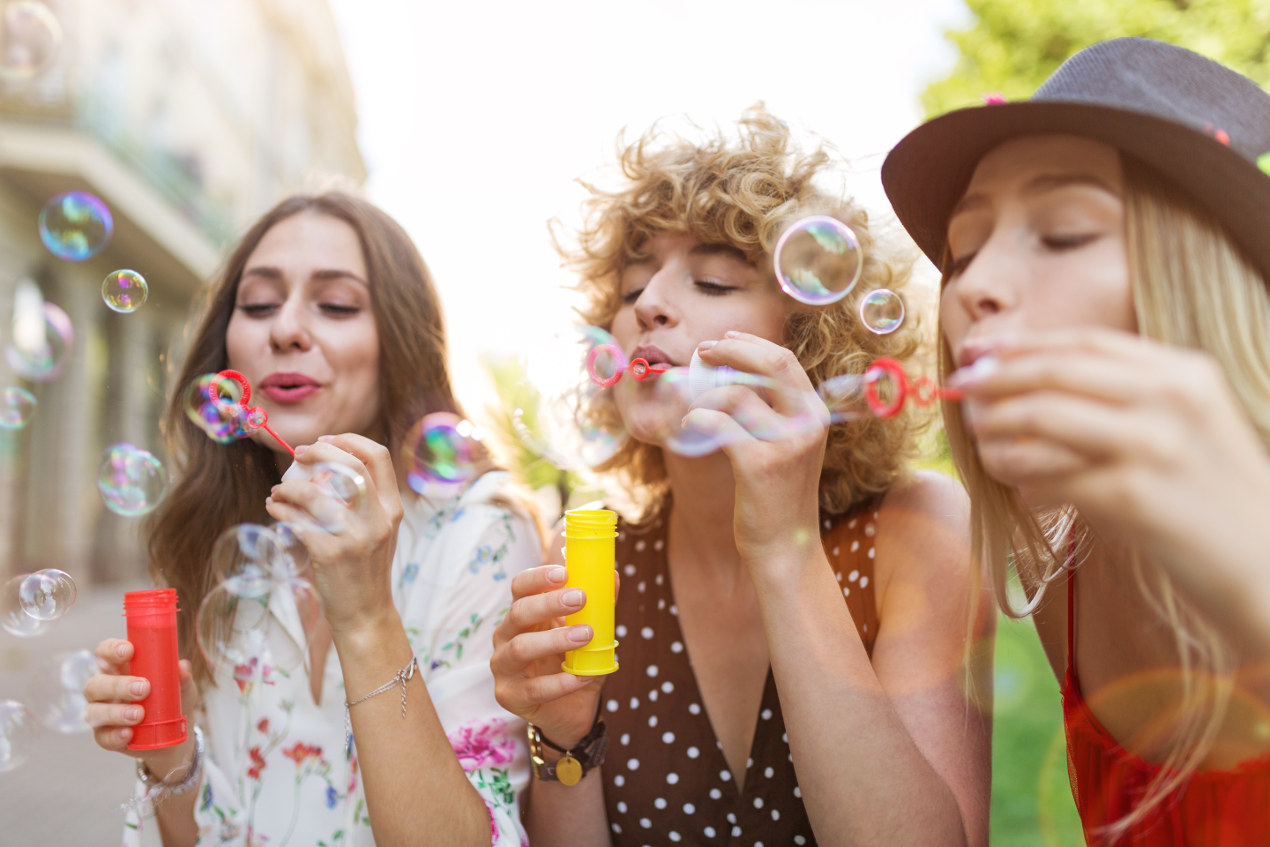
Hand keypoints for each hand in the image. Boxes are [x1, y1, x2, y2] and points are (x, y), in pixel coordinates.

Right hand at [84, 637, 198, 777]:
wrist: (173, 735)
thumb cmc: (172, 700)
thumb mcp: (181, 687)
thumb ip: (182, 677)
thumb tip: (182, 667)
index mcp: (119, 669)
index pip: (104, 653)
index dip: (111, 649)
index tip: (129, 651)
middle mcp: (104, 690)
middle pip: (95, 684)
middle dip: (117, 685)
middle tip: (144, 688)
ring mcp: (101, 714)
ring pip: (94, 711)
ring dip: (116, 712)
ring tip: (140, 714)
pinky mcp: (104, 737)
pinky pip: (102, 737)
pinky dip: (115, 735)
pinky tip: (129, 734)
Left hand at [265, 434, 403, 635]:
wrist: (366, 613)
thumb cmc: (365, 570)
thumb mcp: (378, 532)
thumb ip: (364, 503)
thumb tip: (326, 468)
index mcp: (392, 508)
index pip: (379, 456)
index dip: (349, 441)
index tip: (325, 441)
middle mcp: (379, 519)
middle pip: (351, 465)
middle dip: (319, 451)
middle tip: (297, 454)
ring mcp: (356, 537)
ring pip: (317, 493)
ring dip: (290, 486)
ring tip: (278, 491)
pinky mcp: (332, 554)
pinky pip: (298, 522)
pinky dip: (280, 511)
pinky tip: (274, 510)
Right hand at [490, 565, 605, 746]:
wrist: (572, 709)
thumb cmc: (576, 663)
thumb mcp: (591, 632)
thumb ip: (599, 607)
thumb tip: (614, 576)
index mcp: (523, 615)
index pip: (520, 587)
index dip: (538, 577)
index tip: (564, 573)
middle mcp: (506, 636)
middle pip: (518, 612)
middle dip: (548, 603)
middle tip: (580, 598)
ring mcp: (503, 666)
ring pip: (520, 647)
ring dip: (555, 639)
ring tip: (586, 635)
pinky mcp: (509, 696)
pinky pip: (534, 688)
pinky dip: (562, 682)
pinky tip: (583, 677)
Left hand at [689, 332, 828, 564]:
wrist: (785, 546)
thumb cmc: (777, 494)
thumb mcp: (786, 445)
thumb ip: (771, 409)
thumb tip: (732, 369)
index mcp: (814, 413)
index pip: (784, 359)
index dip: (749, 343)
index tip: (722, 340)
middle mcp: (808, 423)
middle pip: (770, 362)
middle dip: (729, 350)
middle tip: (702, 353)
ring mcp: (787, 444)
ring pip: (737, 393)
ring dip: (705, 395)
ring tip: (693, 410)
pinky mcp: (761, 465)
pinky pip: (720, 424)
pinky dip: (697, 419)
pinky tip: (690, 427)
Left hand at [950, 327, 1269, 595]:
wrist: (1268, 567)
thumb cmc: (1215, 500)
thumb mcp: (1189, 427)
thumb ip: (1128, 399)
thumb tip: (1034, 387)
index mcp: (1185, 373)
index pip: (1086, 344)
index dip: (1025, 345)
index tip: (982, 352)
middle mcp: (1172, 399)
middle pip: (1056, 373)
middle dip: (998, 380)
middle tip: (963, 393)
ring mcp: (1155, 445)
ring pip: (1043, 419)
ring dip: (1000, 431)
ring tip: (983, 445)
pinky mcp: (1135, 496)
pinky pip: (1051, 477)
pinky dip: (1024, 481)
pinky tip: (1021, 491)